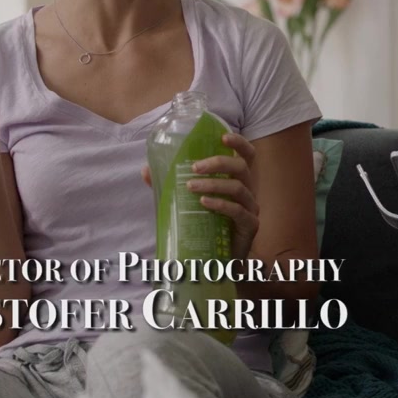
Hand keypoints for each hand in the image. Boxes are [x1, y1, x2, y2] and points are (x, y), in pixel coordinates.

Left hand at [141, 133, 259, 260]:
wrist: (220, 260)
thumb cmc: (207, 226)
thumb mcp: (189, 203)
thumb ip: (171, 186)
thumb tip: (146, 170)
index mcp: (237, 181)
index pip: (246, 155)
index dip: (238, 143)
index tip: (222, 137)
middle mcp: (248, 191)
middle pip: (241, 167)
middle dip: (217, 163)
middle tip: (194, 167)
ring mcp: (251, 208)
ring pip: (238, 188)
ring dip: (213, 184)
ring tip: (190, 186)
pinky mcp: (250, 226)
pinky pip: (237, 211)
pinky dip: (220, 204)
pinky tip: (203, 203)